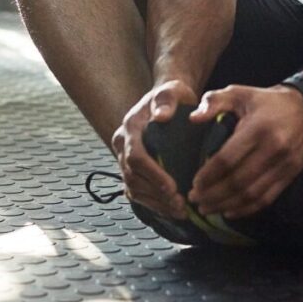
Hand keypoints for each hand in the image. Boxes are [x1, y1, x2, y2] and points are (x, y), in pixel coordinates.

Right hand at [112, 79, 197, 219]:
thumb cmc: (173, 95)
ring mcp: (125, 158)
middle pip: (133, 177)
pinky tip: (171, 210)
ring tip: (179, 211)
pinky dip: (153, 203)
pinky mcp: (133, 169)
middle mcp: (123, 144)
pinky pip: (137, 191)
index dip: (153, 175)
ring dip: (155, 203)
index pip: (135, 157)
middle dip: (156, 194)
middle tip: (180, 205)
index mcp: (130, 127)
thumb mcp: (172, 90)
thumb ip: (167, 99)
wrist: (168, 99)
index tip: (173, 187)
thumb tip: (161, 116)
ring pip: (134, 188)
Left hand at [188, 84, 302, 218]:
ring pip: (251, 194)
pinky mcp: (291, 174)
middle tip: (195, 199)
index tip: (194, 183)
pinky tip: (230, 211)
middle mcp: (274, 148)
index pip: (227, 159)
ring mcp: (285, 163)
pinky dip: (246, 209)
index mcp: (258, 127)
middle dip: (213, 194)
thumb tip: (193, 119)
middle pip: (238, 181)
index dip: (208, 175)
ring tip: (207, 208)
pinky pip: (267, 198)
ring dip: (226, 205)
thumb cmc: (265, 101)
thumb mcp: (239, 92)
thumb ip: (214, 101)